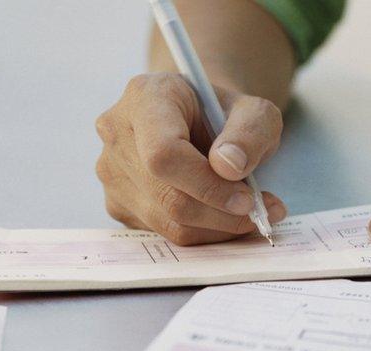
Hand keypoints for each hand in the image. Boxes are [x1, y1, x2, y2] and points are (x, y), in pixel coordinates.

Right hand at [94, 73, 286, 244]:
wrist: (192, 119)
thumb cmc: (221, 112)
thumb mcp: (254, 110)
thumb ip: (251, 132)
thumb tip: (229, 167)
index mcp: (144, 98)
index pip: (164, 153)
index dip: (206, 184)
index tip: (247, 198)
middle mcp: (116, 134)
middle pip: (166, 195)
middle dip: (219, 213)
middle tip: (259, 211)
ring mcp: (111, 173)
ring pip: (166, 222)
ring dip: (216, 227)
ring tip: (251, 213)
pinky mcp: (117, 203)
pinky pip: (162, 233)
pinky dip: (201, 232)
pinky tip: (221, 213)